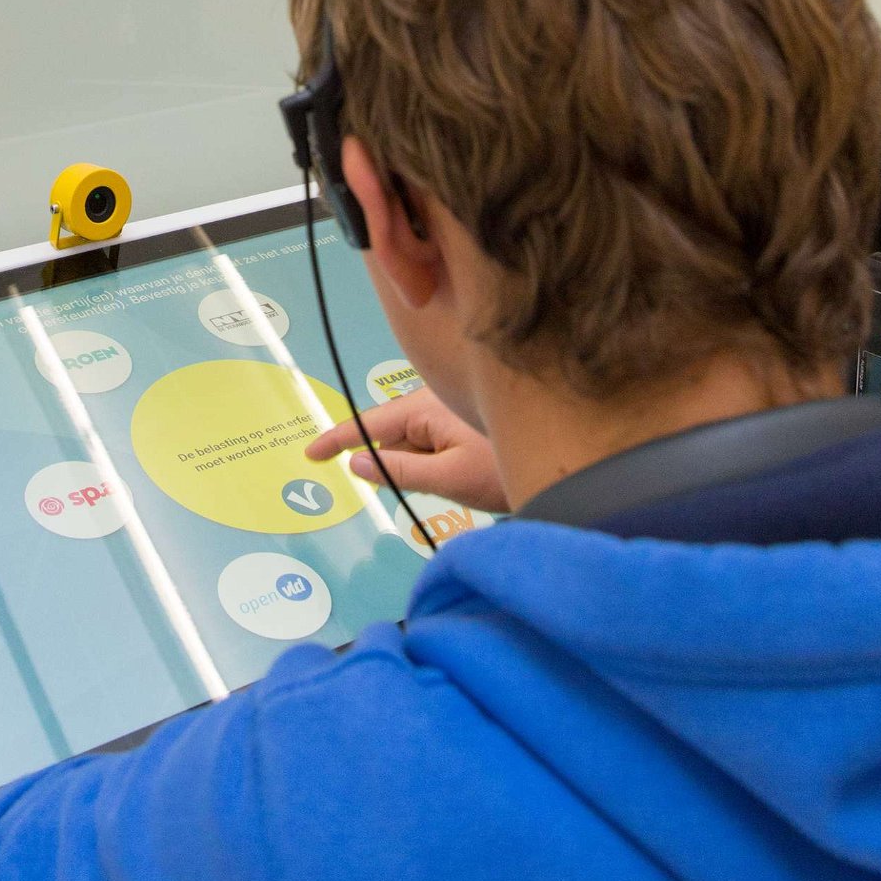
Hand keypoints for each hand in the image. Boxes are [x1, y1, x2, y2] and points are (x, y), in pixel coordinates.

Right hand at [306, 389, 505, 511]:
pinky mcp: (466, 419)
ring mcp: (452, 407)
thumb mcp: (449, 478)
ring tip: (464, 477)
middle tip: (434, 481)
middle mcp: (435, 399)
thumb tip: (357, 463)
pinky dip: (436, 461)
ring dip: (422, 464)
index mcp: (426, 406)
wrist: (570, 461)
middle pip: (393, 432)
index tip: (310, 454)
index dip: (337, 438)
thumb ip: (399, 471)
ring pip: (415, 439)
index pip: (369, 422)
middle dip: (397, 462)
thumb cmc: (506, 468)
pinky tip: (467, 474)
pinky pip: (434, 440)